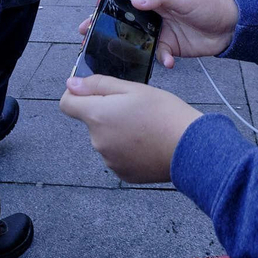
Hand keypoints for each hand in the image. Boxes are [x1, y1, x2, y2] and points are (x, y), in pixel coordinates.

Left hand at [60, 74, 200, 182]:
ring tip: (146, 127)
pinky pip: (117, 155)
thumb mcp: (133, 89)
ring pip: (106, 138)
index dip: (77, 94)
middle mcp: (98, 141)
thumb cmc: (165, 114)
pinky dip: (128, 148)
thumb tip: (71, 84)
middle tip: (136, 108)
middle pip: (92, 121)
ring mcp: (109, 160)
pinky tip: (147, 143)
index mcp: (97, 116)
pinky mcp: (123, 173)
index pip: (67, 104)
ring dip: (119, 131)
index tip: (93, 92)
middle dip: (107, 113)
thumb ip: (98, 85)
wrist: (191, 148)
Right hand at [76, 0, 236, 66]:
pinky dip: (159, 60)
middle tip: (83, 29)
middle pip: (120, 14)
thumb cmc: (208, 5)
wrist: (229, 29)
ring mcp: (158, 29)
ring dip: (120, 44)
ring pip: (132, 37)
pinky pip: (155, 54)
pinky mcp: (167, 46)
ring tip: (104, 50)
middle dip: (101, 20)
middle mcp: (152, 11)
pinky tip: (166, 62)